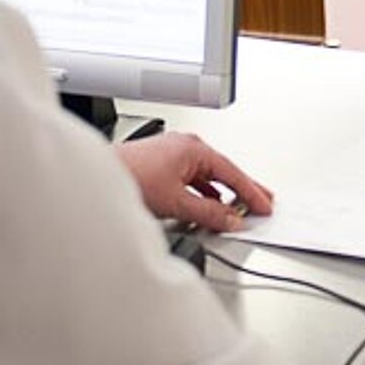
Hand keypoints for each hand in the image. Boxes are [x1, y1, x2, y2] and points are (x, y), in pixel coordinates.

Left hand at [115, 132, 273, 231]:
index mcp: (193, 148)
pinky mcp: (162, 162)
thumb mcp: (177, 202)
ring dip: (223, 192)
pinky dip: (205, 190)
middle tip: (263, 201)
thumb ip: (209, 213)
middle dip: (243, 188)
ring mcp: (173, 152)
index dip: (251, 192)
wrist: (100, 174)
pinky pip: (193, 177)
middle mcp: (185, 145)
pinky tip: (208, 202)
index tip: (264, 205)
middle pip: (222, 170)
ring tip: (238, 206)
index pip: (231, 172)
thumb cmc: (131, 177)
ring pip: (208, 175)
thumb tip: (230, 219)